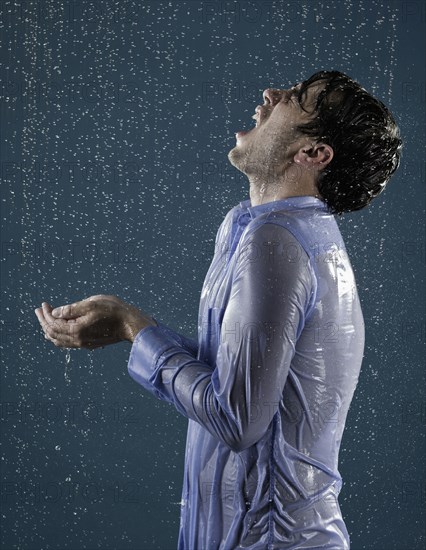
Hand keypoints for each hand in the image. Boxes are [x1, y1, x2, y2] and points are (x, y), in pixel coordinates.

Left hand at [34, 295, 156, 348]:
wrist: (130, 324)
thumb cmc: (113, 311)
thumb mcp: (92, 303)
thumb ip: (72, 309)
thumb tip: (55, 312)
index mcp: (76, 330)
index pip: (53, 324)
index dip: (45, 314)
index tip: (43, 304)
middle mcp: (78, 340)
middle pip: (53, 333)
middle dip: (44, 321)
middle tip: (39, 310)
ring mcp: (83, 344)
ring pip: (58, 340)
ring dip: (49, 329)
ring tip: (45, 319)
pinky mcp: (89, 343)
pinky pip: (67, 343)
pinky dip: (58, 336)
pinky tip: (59, 329)